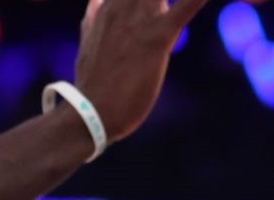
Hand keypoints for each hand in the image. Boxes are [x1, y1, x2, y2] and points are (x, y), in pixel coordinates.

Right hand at [74, 0, 212, 143]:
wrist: (91, 113)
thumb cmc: (93, 83)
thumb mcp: (88, 43)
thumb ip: (94, 19)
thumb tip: (95, 1)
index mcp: (107, 5)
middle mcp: (121, 5)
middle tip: (161, 3)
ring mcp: (140, 20)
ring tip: (165, 18)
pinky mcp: (158, 38)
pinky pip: (185, 8)